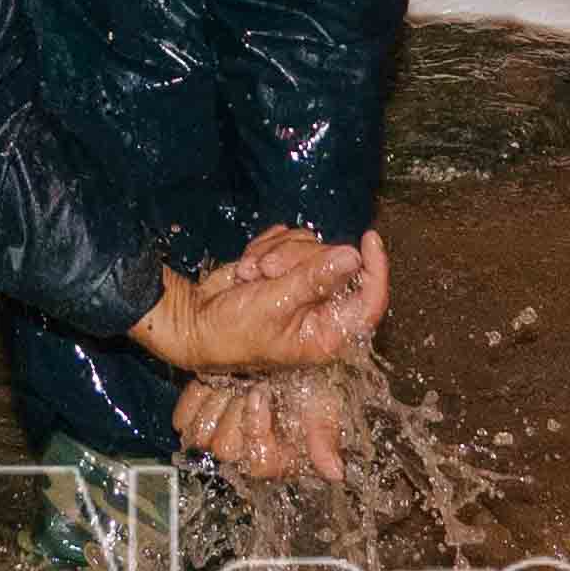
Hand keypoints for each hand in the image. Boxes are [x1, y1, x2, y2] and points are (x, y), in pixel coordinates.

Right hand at [133, 225, 388, 377]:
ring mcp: (303, 286)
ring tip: (251, 273)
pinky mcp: (284, 268)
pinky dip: (267, 247)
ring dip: (276, 253)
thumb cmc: (232, 332)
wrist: (193, 321)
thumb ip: (313, 280)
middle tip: (266, 271)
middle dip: (296, 257)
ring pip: (310, 246)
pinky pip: (290, 240)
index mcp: (328, 332)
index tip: (369, 238)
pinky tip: (248, 267)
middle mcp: (321, 309)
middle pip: (333, 262)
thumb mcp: (274, 306)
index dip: (376, 269)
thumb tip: (354, 256)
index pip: (370, 300)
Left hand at [174, 371, 353, 484]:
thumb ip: (322, 433)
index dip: (258, 430)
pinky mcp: (193, 418)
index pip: (260, 463)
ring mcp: (217, 434)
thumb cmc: (296, 370)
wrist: (265, 337)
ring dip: (216, 403)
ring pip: (202, 438)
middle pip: (227, 450)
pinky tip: (210, 381)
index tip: (259, 396)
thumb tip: (335, 473)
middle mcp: (246, 448)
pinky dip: (196, 397)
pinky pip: (183, 420)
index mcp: (277, 452)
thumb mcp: (316, 395)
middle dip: (236, 413)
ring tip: (229, 381)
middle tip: (247, 385)